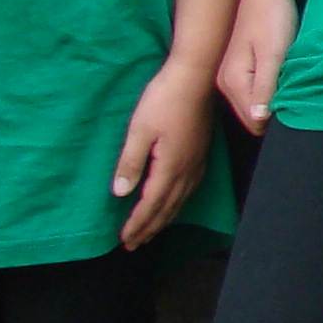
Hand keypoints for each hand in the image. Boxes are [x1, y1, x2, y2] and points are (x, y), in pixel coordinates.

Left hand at [114, 62, 217, 250]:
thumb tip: (120, 194)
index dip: (137, 224)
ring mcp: (197, 162)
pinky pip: (191, 189)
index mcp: (170, 167)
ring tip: (152, 232)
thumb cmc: (163, 100)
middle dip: (150, 228)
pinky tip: (176, 203)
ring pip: (181, 201)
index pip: (152, 204)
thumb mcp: (139, 130)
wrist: (195, 78)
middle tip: (135, 245)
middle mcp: (187, 170)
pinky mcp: (201, 154)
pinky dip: (180, 204)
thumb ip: (130, 163)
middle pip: (168, 208)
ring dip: (165, 219)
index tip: (124, 240)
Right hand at [218, 0, 296, 132]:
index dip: (276, 119)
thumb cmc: (273, 20)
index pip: (254, 122)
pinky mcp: (238, 69)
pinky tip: (282, 80)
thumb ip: (265, 88)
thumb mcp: (273, 55)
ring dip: (271, 103)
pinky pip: (254, 93)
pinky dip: (268, 92)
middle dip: (272, 113)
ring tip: (290, 87)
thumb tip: (259, 120)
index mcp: (233, 82)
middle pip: (251, 117)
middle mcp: (226, 84)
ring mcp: (230, 77)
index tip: (295, 105)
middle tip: (295, 96)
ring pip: (253, 106)